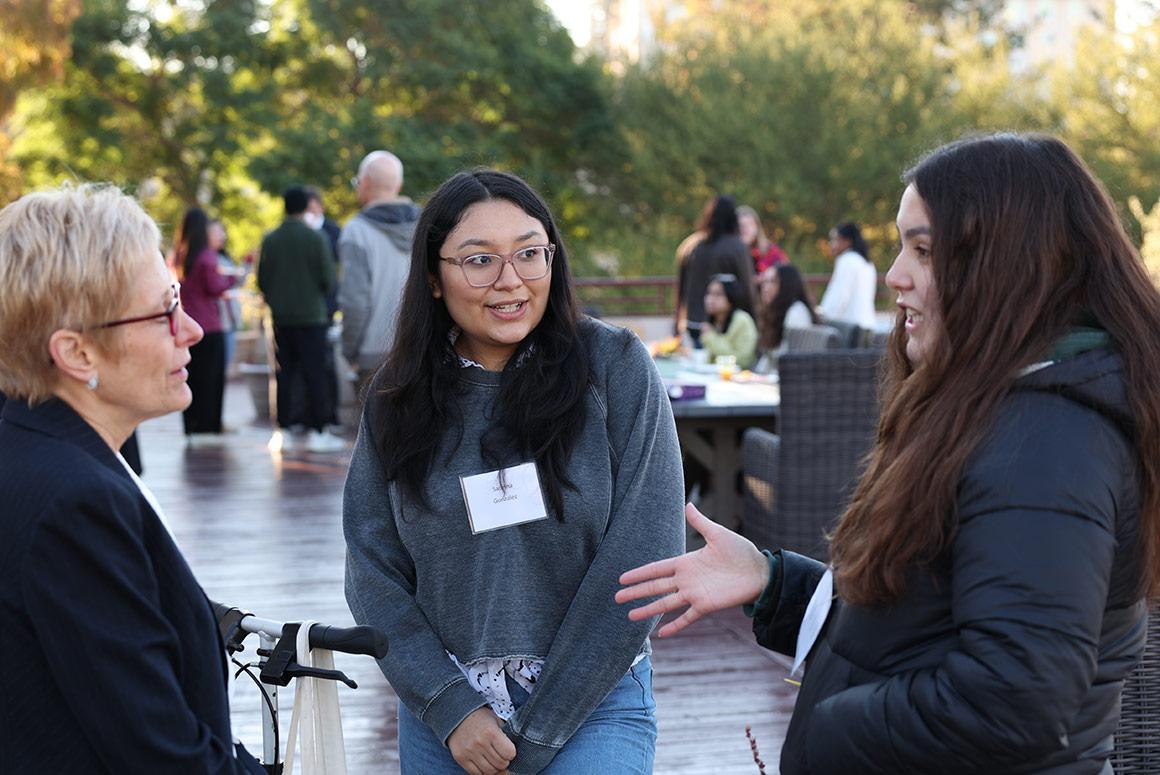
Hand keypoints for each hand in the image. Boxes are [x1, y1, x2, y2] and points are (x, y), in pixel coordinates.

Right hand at [447, 707, 515, 774]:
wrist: (457, 715)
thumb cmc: (480, 718)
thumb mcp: (496, 720)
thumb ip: (505, 734)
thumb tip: (513, 751)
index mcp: (491, 732)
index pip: (509, 753)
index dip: (511, 753)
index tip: (509, 750)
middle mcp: (480, 743)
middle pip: (500, 764)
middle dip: (504, 762)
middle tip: (502, 756)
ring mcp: (469, 751)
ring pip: (489, 771)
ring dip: (494, 768)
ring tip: (493, 760)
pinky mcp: (460, 758)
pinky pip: (476, 773)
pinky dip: (483, 771)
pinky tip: (484, 763)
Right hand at [616, 503, 769, 636]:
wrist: (760, 572)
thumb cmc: (741, 551)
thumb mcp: (718, 534)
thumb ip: (701, 523)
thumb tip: (687, 504)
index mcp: (686, 562)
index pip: (657, 569)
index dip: (639, 573)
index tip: (622, 578)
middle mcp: (686, 580)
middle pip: (655, 587)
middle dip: (636, 592)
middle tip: (617, 598)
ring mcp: (694, 594)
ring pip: (665, 603)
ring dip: (648, 610)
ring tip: (630, 617)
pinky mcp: (705, 606)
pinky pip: (687, 618)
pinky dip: (674, 625)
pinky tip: (661, 634)